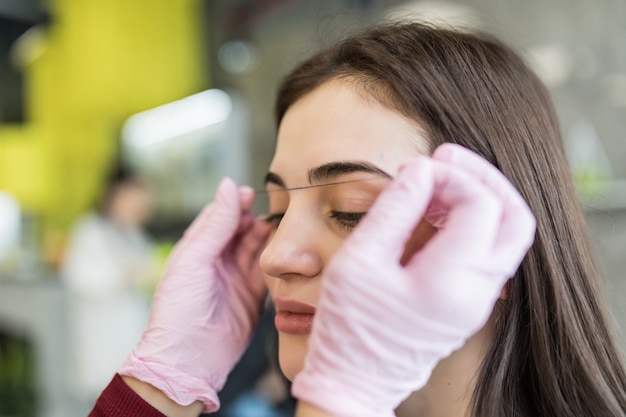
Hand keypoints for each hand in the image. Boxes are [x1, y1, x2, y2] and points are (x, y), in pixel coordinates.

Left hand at [118, 178, 271, 411]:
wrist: (189, 359)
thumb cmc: (179, 309)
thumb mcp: (195, 259)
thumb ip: (216, 224)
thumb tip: (229, 185)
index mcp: (197, 249)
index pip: (219, 217)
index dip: (235, 204)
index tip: (252, 194)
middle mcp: (218, 261)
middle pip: (241, 231)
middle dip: (255, 219)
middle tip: (271, 213)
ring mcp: (236, 279)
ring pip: (257, 249)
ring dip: (268, 238)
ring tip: (280, 230)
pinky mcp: (253, 297)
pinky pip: (268, 272)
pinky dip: (277, 262)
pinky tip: (284, 252)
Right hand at [291, 144, 535, 416]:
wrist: (355, 382)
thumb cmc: (348, 326)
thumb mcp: (358, 259)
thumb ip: (394, 209)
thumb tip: (420, 169)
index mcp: (450, 280)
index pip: (479, 204)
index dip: (452, 174)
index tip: (417, 169)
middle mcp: (477, 292)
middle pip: (514, 216)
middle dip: (484, 177)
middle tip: (446, 157)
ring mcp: (478, 300)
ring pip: (509, 234)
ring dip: (481, 197)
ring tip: (438, 181)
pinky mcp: (470, 303)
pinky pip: (490, 251)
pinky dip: (473, 221)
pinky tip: (437, 211)